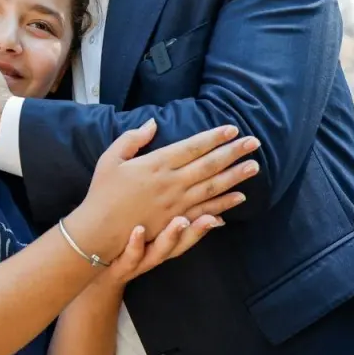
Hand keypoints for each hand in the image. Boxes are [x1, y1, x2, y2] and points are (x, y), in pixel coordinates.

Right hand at [68, 119, 258, 258]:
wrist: (99, 231)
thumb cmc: (103, 192)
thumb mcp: (110, 159)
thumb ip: (132, 139)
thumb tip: (153, 123)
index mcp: (156, 164)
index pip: (192, 147)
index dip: (213, 137)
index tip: (232, 129)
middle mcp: (171, 183)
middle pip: (209, 165)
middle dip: (233, 153)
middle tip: (254, 143)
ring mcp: (177, 204)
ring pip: (212, 188)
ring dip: (235, 177)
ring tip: (254, 167)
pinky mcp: (177, 222)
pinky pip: (206, 211)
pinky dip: (224, 204)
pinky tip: (239, 198)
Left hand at [101, 216, 224, 287]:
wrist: (102, 266)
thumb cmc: (133, 242)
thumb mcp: (160, 233)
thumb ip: (183, 217)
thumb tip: (212, 206)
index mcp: (172, 231)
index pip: (200, 218)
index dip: (219, 209)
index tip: (239, 195)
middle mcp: (163, 247)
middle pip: (187, 235)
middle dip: (201, 226)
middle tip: (214, 215)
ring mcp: (146, 256)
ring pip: (163, 248)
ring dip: (172, 236)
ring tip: (180, 222)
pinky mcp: (126, 264)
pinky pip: (133, 255)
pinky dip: (137, 245)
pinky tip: (138, 231)